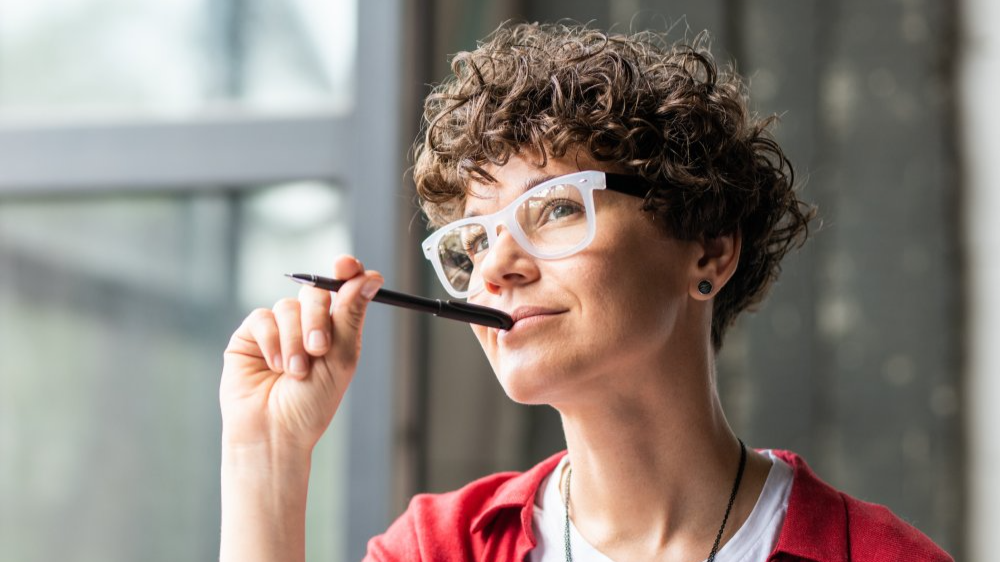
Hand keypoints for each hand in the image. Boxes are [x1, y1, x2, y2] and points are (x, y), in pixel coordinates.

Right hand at [220, 255, 383, 452]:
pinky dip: (272, 342)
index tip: (347, 265)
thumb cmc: (312, 404)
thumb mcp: (341, 358)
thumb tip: (370, 277)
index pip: (343, 287)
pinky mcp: (251, 335)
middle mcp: (308, 323)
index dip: (347, 271)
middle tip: (319, 349)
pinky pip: (262, 318)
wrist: (274, 432)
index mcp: (337, 328)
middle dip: (318, 318)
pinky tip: (273, 367)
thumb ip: (351, 314)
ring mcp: (279, 328)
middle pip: (316, 292)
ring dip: (294, 340)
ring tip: (295, 372)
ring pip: (288, 306)